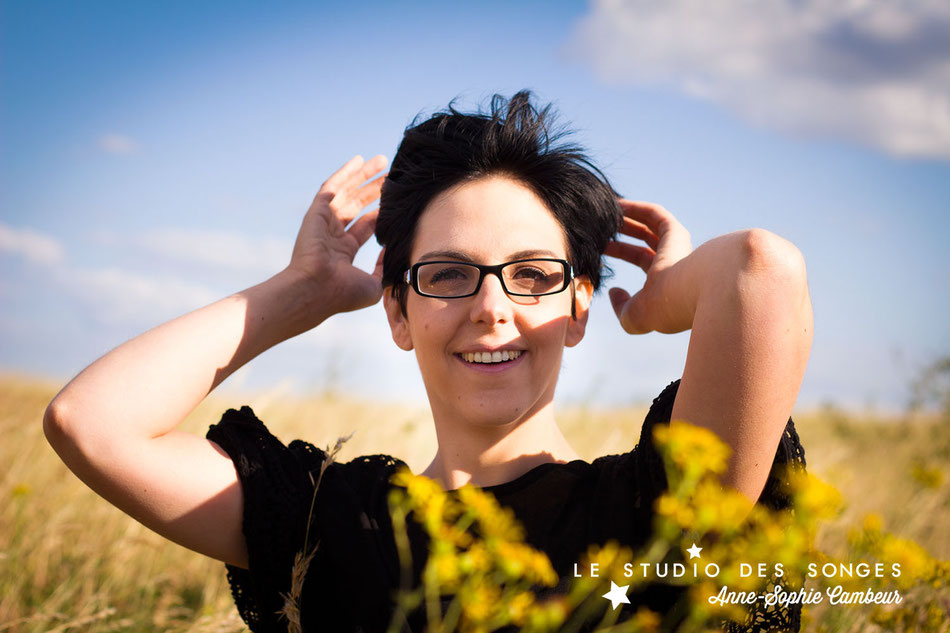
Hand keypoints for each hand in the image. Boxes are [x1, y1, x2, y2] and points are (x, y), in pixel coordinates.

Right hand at [285, 154, 387, 314]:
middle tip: (391, 177)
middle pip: (357, 205)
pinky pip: (331, 187)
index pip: (365, 226)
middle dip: (374, 190)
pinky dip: (344, 173)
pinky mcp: (317, 212)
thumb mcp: (373, 285)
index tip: (395, 201)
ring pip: (347, 192)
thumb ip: (384, 268)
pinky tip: (358, 160)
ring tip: (382, 161)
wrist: (317, 290)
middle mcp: (333, 235)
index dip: (379, 212)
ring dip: (363, 176)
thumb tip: (392, 252)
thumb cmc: (343, 294)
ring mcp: (324, 222)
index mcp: (343, 252)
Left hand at [605, 199, 693, 333]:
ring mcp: (677, 245)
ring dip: (629, 217)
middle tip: (600, 223)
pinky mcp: (676, 233)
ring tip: (605, 209)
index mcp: (666, 279)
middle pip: (644, 239)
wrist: (684, 297)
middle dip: (624, 230)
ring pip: (649, 224)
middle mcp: (674, 260)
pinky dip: (637, 208)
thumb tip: (613, 291)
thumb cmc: (661, 310)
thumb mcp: (633, 316)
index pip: (640, 258)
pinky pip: (655, 214)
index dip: (620, 250)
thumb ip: (621, 306)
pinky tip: (617, 204)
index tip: (599, 243)